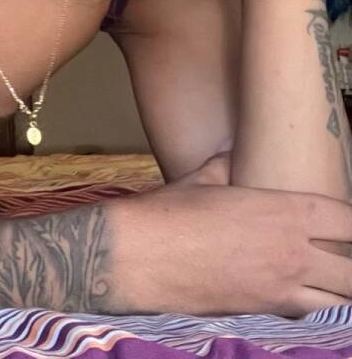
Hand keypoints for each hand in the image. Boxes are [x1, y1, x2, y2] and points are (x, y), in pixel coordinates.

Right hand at [109, 180, 351, 316]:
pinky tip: (307, 300)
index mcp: (282, 211)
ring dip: (341, 292)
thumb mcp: (201, 180)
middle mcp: (292, 252)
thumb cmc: (168, 213)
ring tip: (333, 282)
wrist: (140, 256)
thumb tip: (232, 156)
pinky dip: (316, 310)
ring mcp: (281, 288)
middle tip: (343, 257)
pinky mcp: (263, 313)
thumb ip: (226, 168)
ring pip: (340, 302)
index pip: (346, 219)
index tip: (350, 224)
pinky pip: (308, 316)